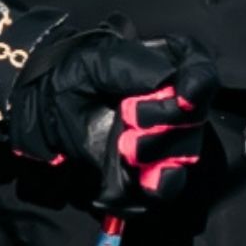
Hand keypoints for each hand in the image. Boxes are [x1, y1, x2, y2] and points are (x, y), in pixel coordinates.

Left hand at [18, 27, 245, 215]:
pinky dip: (154, 186)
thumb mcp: (95, 59)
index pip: (201, 70)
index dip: (200, 83)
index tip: (185, 97)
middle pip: (196, 117)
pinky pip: (163, 186)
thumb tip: (166, 81)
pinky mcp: (148, 170)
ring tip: (124, 150)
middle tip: (131, 119)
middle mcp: (175, 103)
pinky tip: (140, 181)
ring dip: (161, 156)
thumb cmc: (73, 73)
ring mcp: (164, 139)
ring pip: (185, 154)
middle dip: (170, 123)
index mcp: (169, 64)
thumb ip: (132, 65)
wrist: (43, 108)